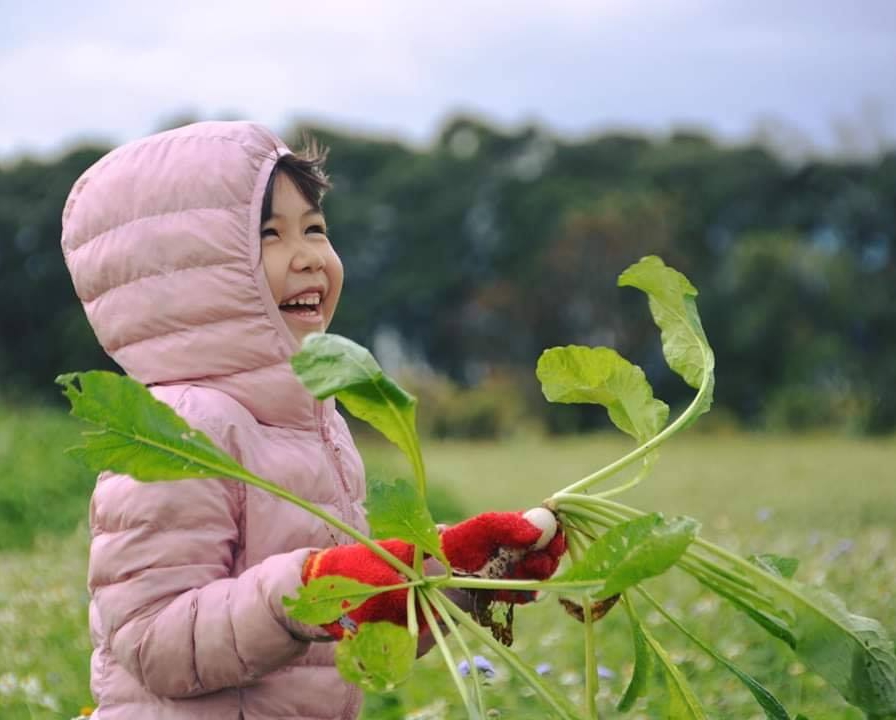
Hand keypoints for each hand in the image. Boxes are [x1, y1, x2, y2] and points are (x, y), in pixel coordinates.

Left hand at [301, 508, 564, 637]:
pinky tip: (533, 595)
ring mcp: (455, 579)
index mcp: (437, 543)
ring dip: (530, 567)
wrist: (336, 610)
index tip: (541, 527)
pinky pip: (492, 593)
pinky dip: (514, 592)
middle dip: (533, 544)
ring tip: (553, 569)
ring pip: (503, 568)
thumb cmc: (356, 583)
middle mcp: (452, 556)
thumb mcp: (387, 574)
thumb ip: (419, 570)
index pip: (481, 528)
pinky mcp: (454, 603)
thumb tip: (449, 545)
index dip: (511, 526)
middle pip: (500, 545)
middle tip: (559, 546)